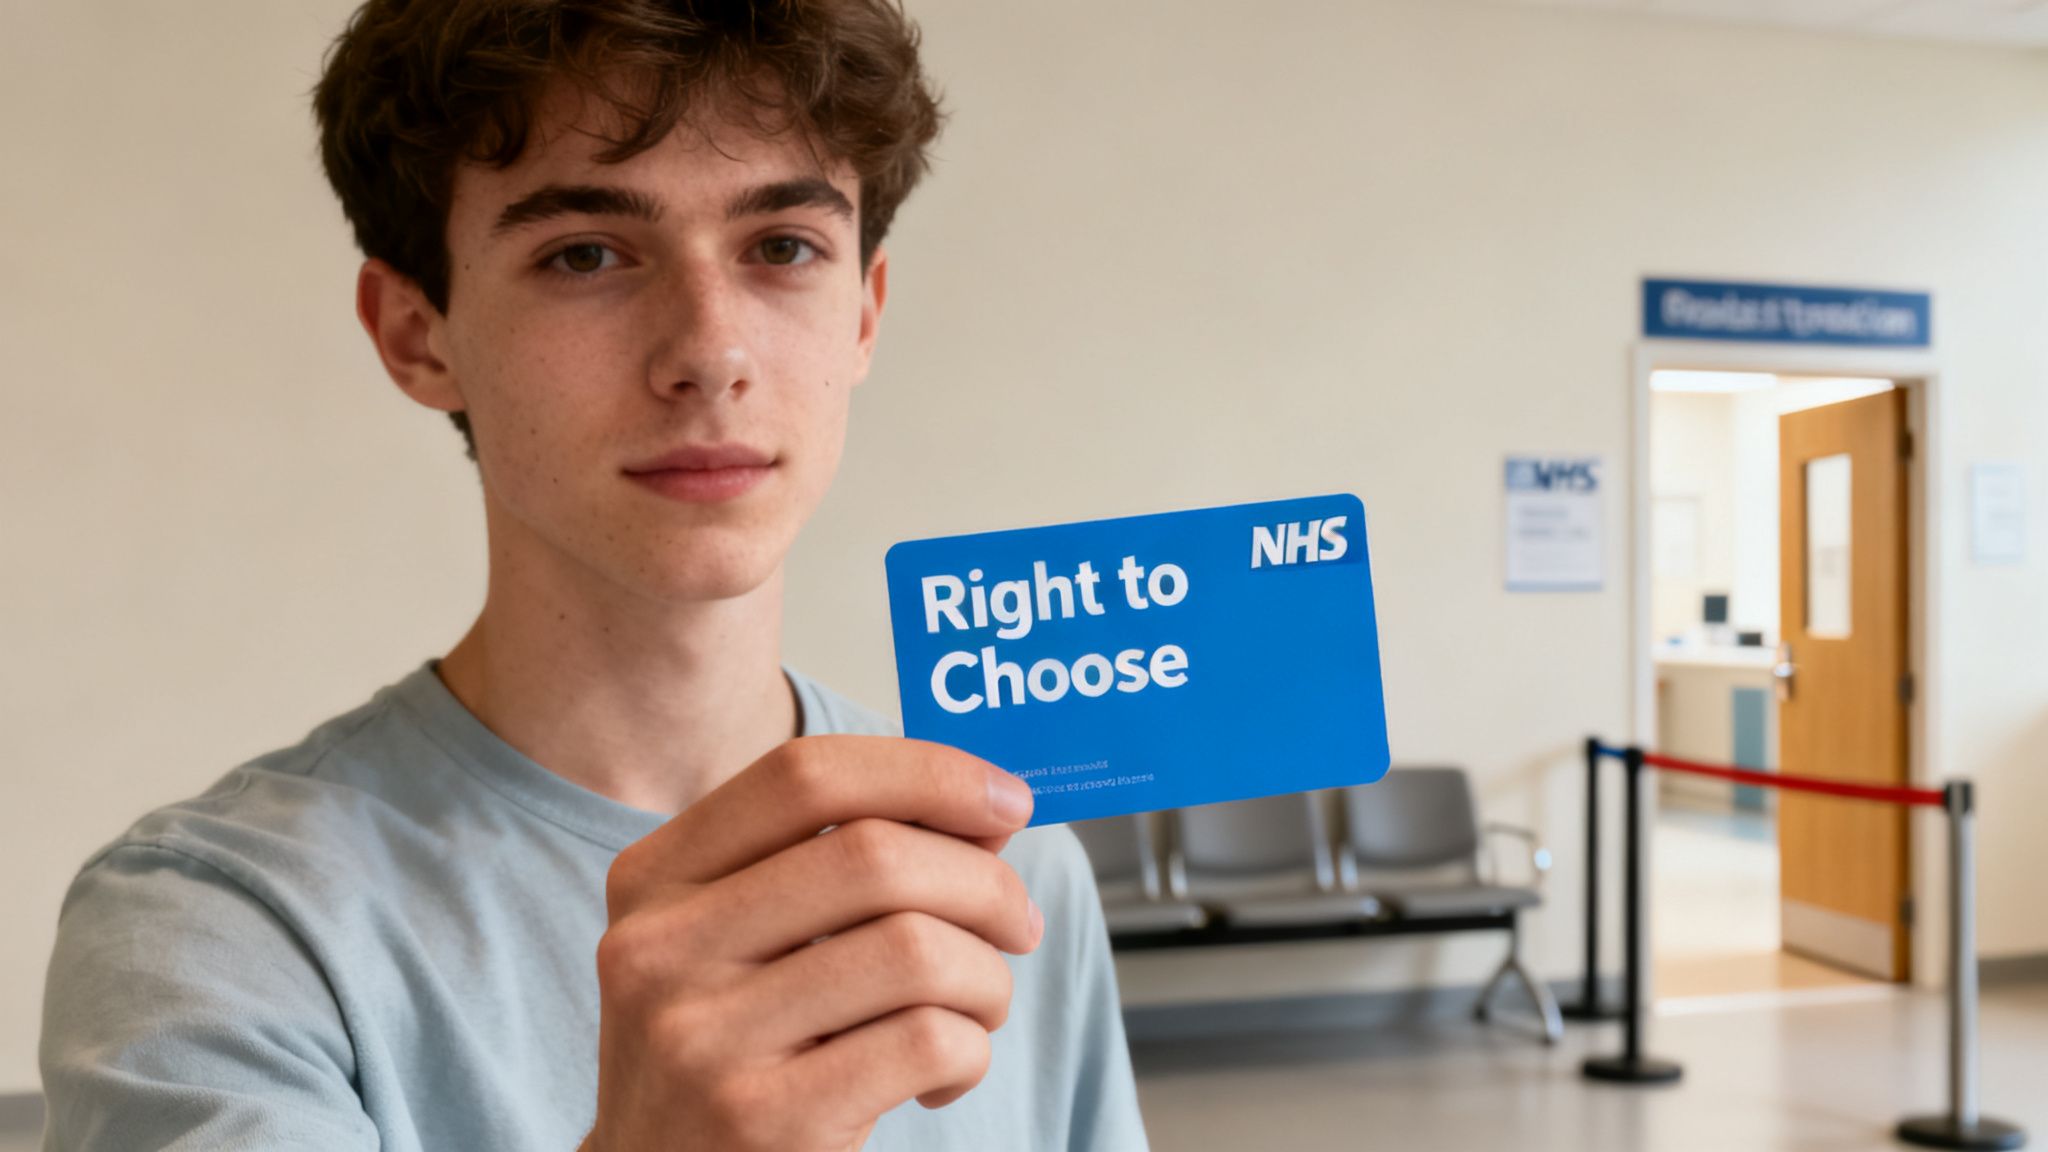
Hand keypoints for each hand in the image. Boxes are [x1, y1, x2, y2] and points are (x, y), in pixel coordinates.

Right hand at [579, 736, 1040, 1151]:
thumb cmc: (726, 1054)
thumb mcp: (748, 945)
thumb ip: (849, 868)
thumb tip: (986, 813)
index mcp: (654, 879)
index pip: (804, 777)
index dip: (927, 774)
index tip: (1009, 799)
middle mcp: (661, 949)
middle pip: (874, 855)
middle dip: (984, 882)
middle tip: (1018, 922)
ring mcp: (704, 1037)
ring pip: (914, 949)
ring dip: (986, 977)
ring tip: (980, 1008)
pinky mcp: (761, 1119)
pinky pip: (925, 1041)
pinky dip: (970, 1050)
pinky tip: (944, 1074)